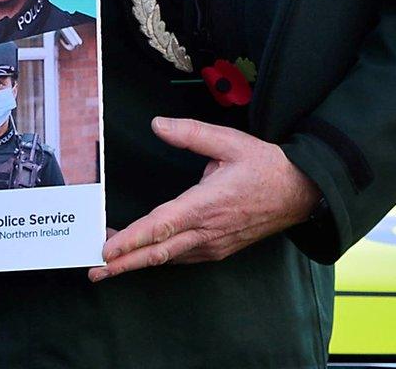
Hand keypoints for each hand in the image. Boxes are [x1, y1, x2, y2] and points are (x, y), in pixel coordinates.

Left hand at [89, 116, 318, 281]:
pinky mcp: (219, 249)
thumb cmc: (266, 167)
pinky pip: (183, 258)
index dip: (132, 240)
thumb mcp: (230, 141)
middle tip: (94, 271)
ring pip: (169, 258)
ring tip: (107, 264)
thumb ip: (190, 134)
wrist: (302, 193)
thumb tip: (157, 124)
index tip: (107, 250)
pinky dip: (159, 259)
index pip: (161, 226)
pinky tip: (142, 257)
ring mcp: (213, 244)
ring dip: (137, 262)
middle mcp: (207, 231)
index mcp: (206, 205)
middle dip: (124, 264)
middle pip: (158, 253)